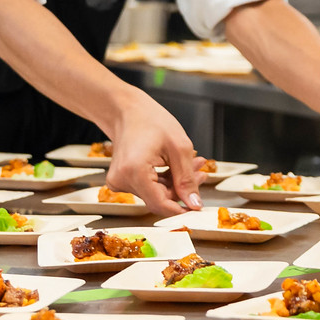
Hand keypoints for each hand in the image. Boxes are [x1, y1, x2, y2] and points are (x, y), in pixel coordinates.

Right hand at [103, 87, 203, 214]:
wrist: (127, 110)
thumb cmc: (150, 120)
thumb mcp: (179, 147)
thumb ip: (187, 179)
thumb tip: (194, 204)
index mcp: (134, 172)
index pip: (160, 204)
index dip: (182, 208)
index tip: (198, 207)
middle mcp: (121, 180)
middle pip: (160, 199)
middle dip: (183, 188)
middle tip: (200, 170)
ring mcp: (118, 182)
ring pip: (156, 194)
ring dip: (175, 182)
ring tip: (191, 163)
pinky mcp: (121, 181)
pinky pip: (148, 188)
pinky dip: (164, 180)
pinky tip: (174, 166)